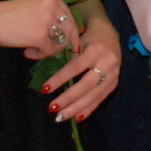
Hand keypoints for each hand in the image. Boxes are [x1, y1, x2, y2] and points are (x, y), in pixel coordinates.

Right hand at [0, 0, 81, 58]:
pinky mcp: (41, 35)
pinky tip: (27, 52)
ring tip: (32, 49)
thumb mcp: (35, 6)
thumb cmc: (9, 14)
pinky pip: (48, 51)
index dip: (71, 34)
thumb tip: (70, 37)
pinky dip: (39, 55)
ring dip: (48, 50)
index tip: (71, 45)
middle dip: (61, 44)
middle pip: (69, 30)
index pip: (70, 18)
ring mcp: (48, 20)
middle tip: (49, 50)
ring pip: (60, 42)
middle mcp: (54, 4)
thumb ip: (51, 15)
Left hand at [39, 0, 120, 121]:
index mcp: (96, 49)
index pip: (76, 67)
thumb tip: (35, 62)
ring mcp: (113, 73)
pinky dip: (89, 109)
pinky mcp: (115, 82)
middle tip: (51, 108)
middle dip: (68, 98)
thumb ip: (64, 54)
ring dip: (77, 108)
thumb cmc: (87, 36)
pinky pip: (101, 98)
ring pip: (94, 94)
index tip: (44, 89)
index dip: (60, 79)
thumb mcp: (76, 40)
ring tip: (61, 117)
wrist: (109, 33)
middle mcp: (108, 62)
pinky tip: (78, 117)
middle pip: (86, 85)